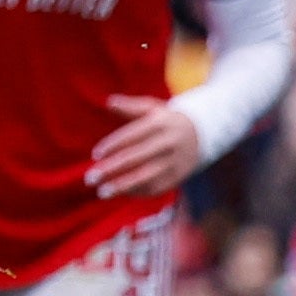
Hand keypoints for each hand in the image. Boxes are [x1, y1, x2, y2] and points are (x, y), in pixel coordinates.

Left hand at [86, 93, 206, 203]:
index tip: (95, 154)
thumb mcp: (154, 108)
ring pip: (145, 176)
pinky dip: (137, 192)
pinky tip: (121, 193)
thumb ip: (131, 107)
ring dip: (122, 186)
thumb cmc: (169, 120)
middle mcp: (168, 143)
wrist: (205, 134)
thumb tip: (109, 102)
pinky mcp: (178, 176)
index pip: (133, 135)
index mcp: (161, 123)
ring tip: (102, 192)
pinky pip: (156, 187)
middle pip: (136, 158)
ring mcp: (175, 161)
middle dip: (111, 169)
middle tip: (90, 178)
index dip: (113, 145)